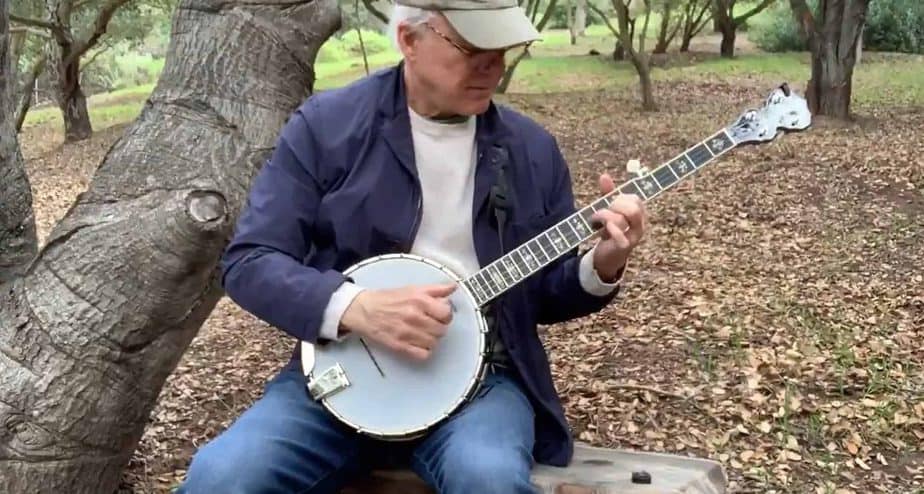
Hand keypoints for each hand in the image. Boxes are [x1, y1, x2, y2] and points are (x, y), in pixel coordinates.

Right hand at [339, 283, 455, 360]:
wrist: (363, 310)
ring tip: (424, 333)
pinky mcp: (399, 346)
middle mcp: (414, 317)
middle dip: (439, 327)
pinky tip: (419, 344)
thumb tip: (452, 288)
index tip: (440, 314)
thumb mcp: (412, 288)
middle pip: (442, 330)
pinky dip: (424, 351)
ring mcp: (407, 333)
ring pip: (434, 343)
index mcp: (419, 301)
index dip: (446, 315)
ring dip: (432, 339)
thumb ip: (435, 289)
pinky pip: (423, 354)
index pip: (446, 313)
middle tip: (431, 324)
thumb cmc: (387, 299)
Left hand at [590, 173, 647, 280]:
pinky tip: (601, 230)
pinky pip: (619, 235)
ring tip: (595, 220)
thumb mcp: (609, 210)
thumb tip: (604, 176)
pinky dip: (609, 229)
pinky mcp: (624, 247)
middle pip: (633, 209)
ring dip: (603, 216)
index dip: (620, 198)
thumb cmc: (610, 230)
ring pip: (621, 219)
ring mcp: (633, 237)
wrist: (607, 256)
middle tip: (603, 211)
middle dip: (614, 206)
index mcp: (639, 214)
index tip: (609, 203)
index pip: (635, 199)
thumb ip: (608, 194)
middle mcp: (640, 225)